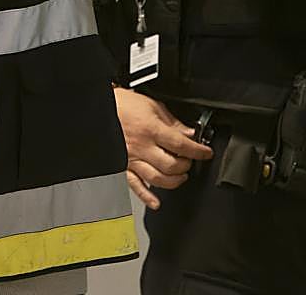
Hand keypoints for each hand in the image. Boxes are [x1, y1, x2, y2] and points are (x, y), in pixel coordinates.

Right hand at [113, 87, 212, 209]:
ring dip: (173, 181)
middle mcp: (142, 146)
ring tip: (179, 175)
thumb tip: (189, 132)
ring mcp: (131, 159)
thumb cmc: (122, 104)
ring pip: (157, 179)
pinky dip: (146, 196)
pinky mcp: (122, 166)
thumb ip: (172, 121)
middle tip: (189, 161)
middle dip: (186, 165)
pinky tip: (156, 202)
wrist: (99, 108)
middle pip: (172, 166)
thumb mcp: (152, 105)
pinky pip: (135, 186)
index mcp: (151, 129)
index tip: (205, 153)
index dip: (198, 151)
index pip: (182, 145)